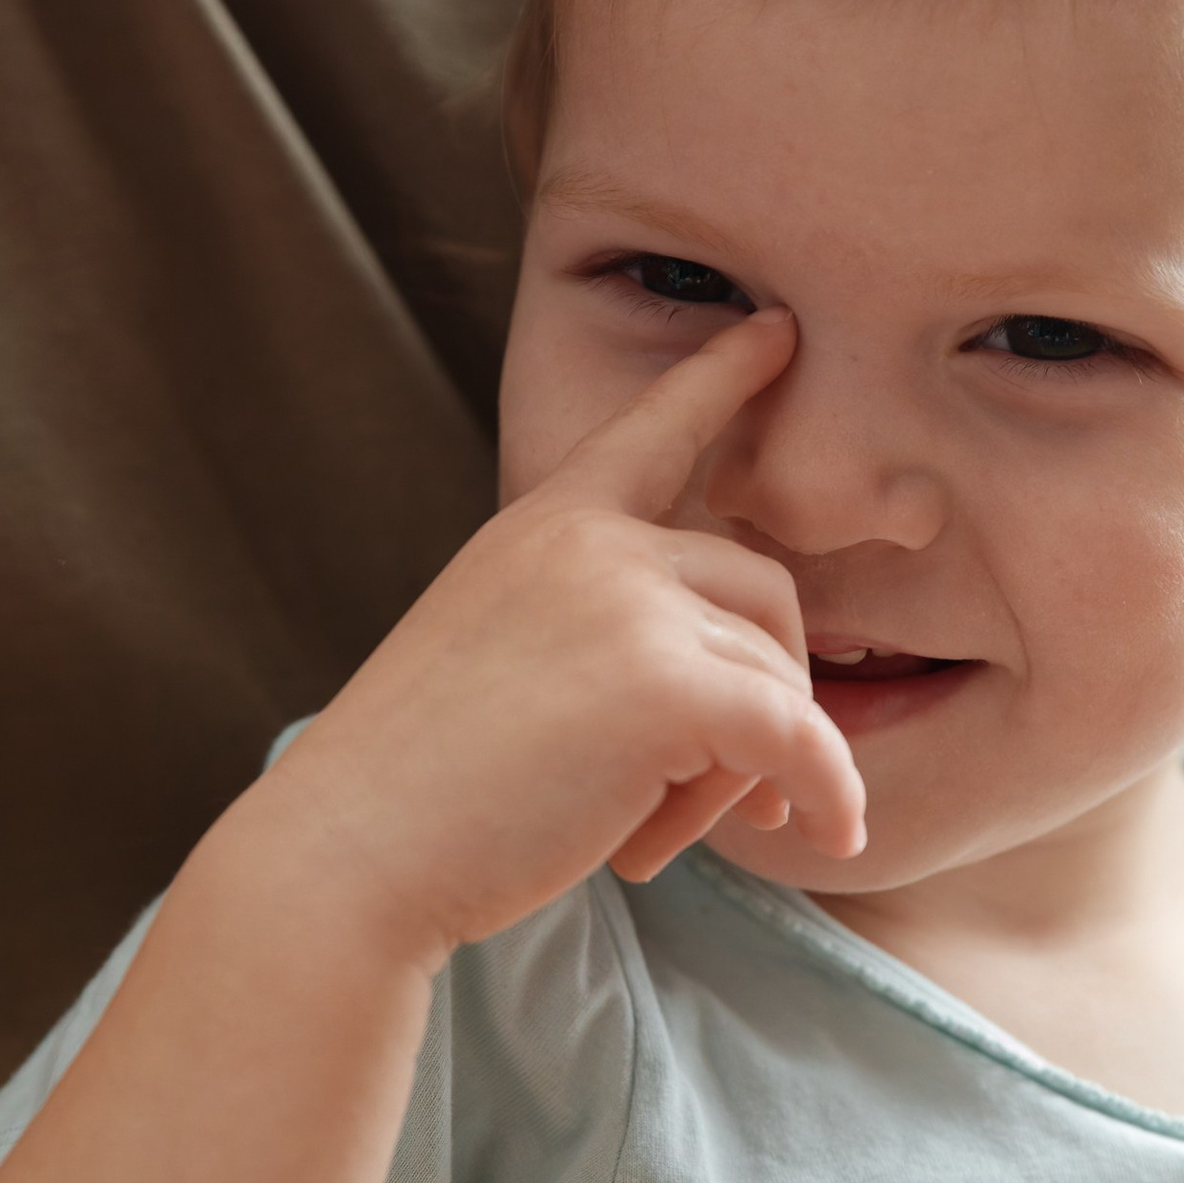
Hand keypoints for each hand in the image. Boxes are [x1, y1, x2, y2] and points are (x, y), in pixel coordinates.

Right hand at [242, 306, 866, 963]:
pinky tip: (834, 835)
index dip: (721, 378)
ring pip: (778, 679)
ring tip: (655, 837)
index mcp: (543, 527)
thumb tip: (757, 711)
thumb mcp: (504, 666)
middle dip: (763, 696)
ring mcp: (629, 605)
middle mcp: (591, 543)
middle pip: (764, 591)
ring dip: (747, 774)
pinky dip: (831, 791)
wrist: (349, 854)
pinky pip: (802, 738)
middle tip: (712, 799)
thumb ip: (602, 639)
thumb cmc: (423, 795)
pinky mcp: (667, 688)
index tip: (778, 329)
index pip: (652, 433)